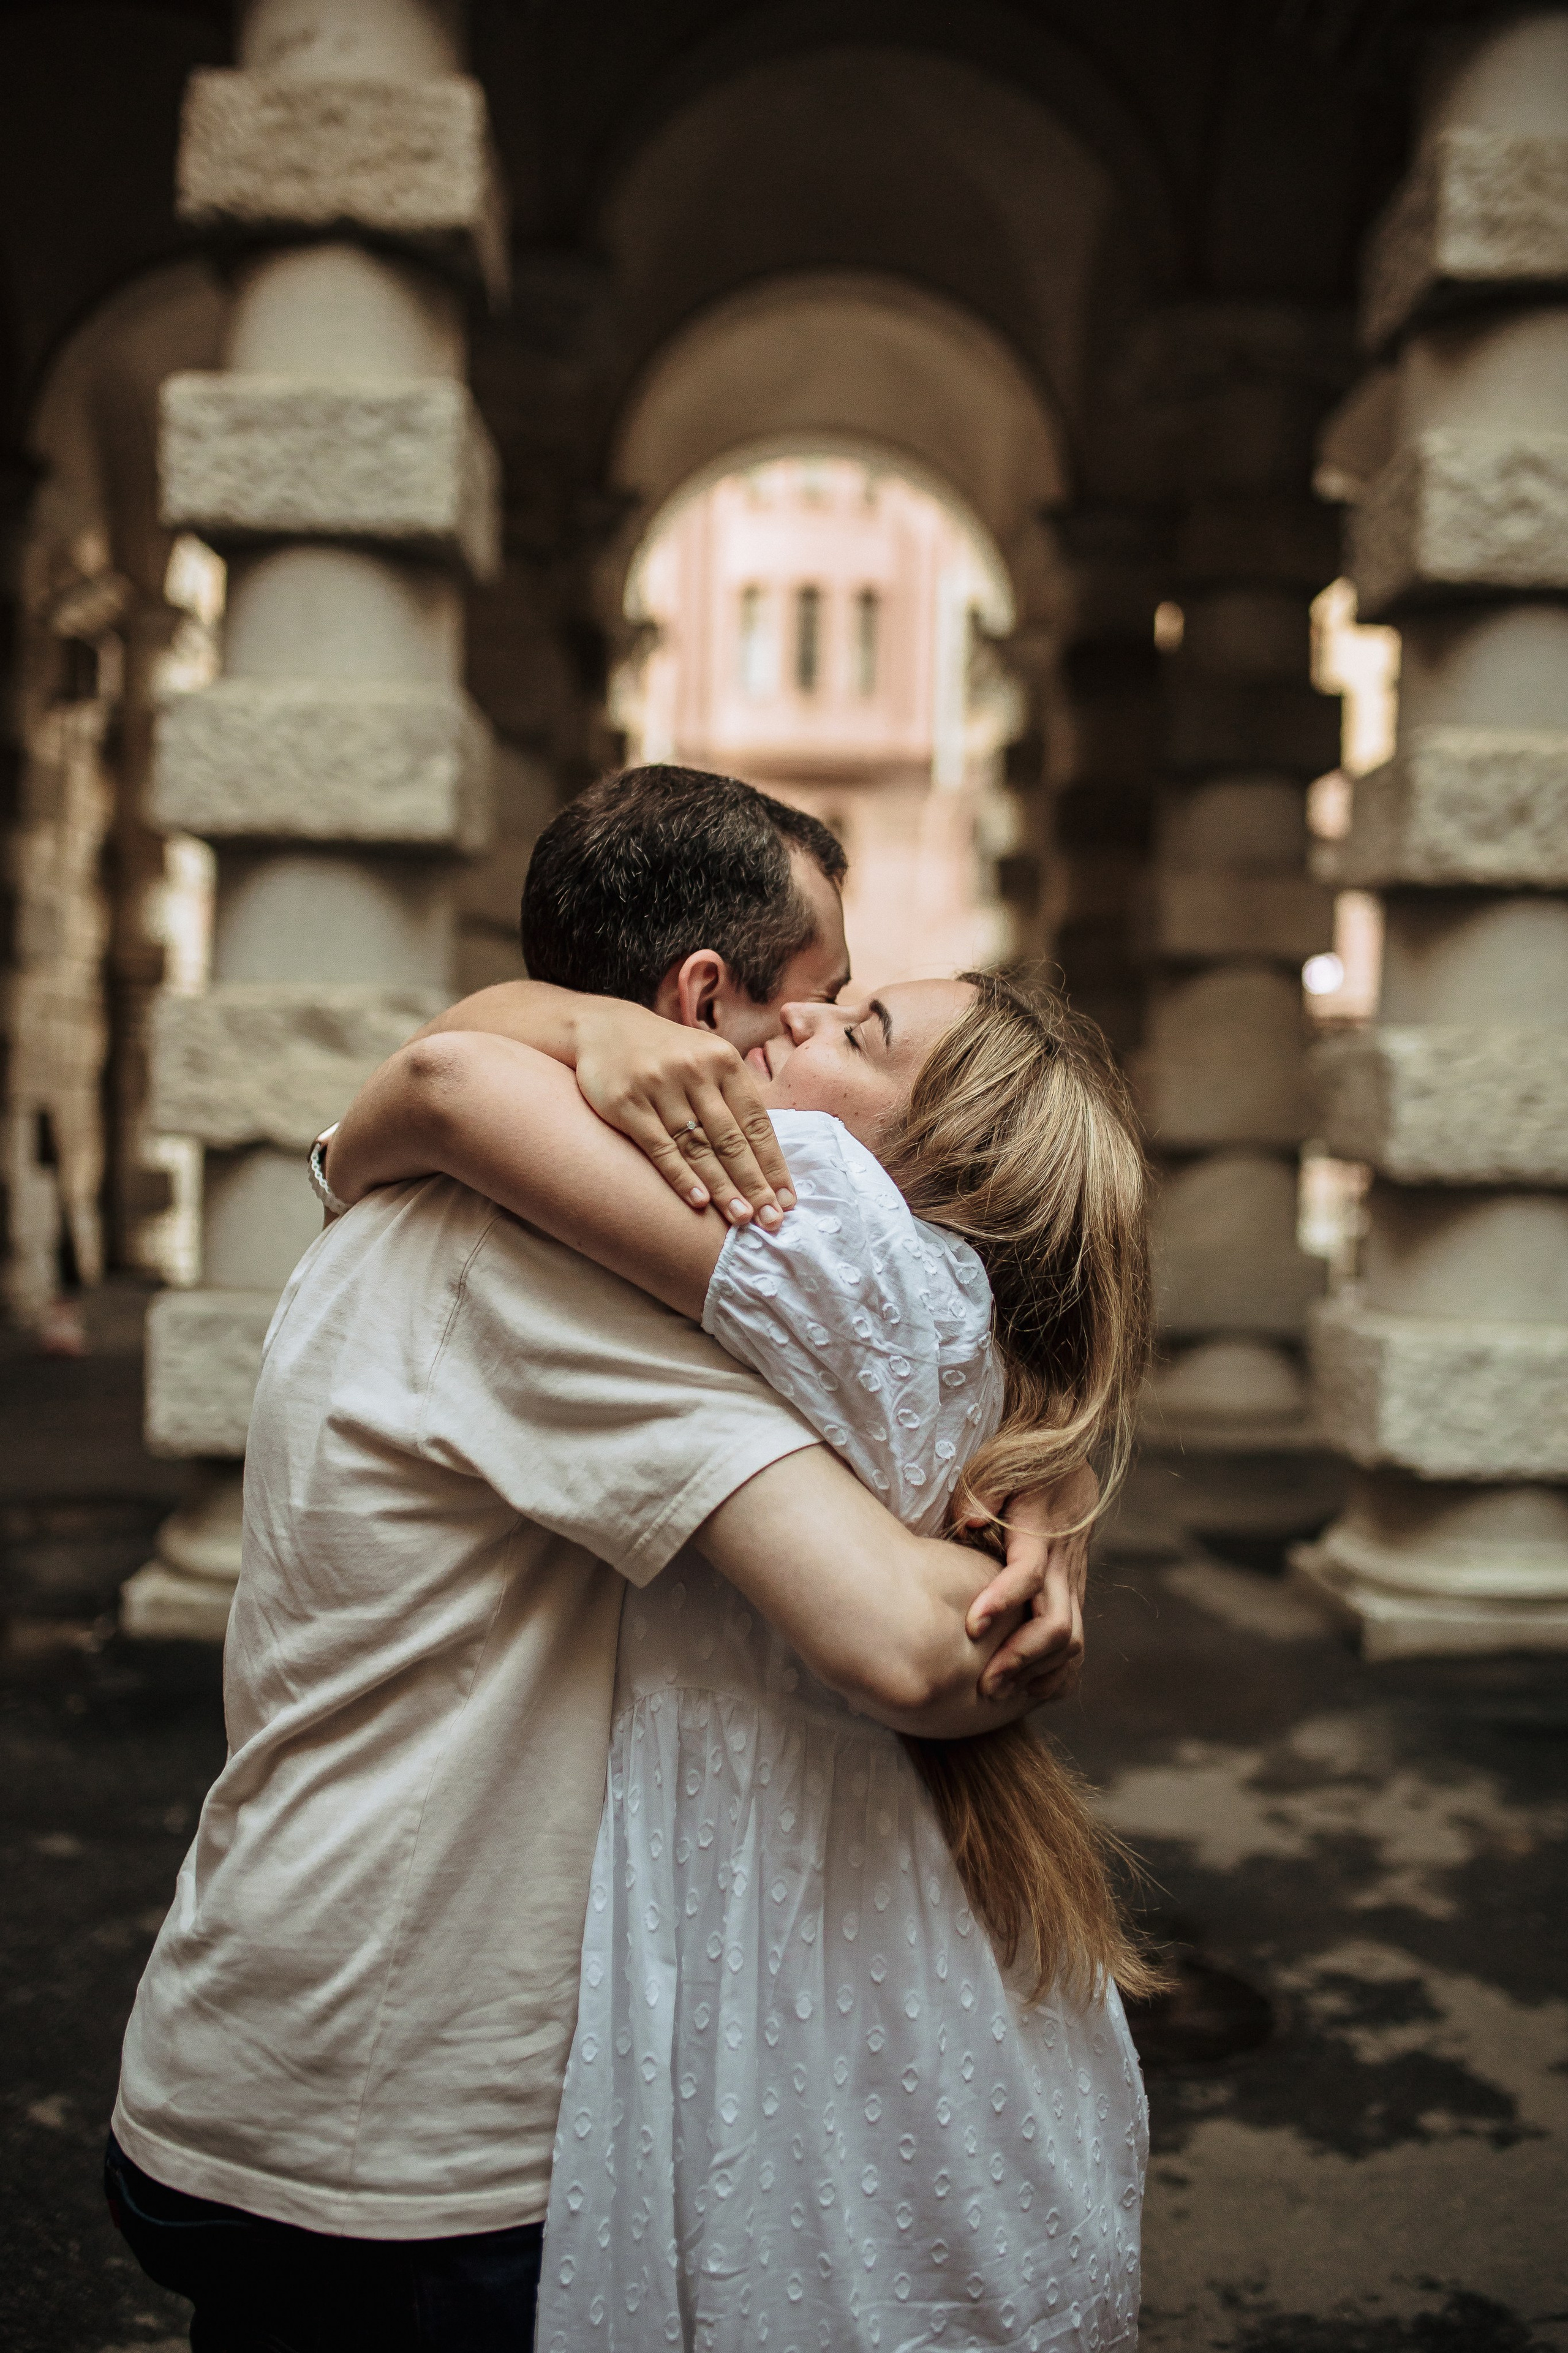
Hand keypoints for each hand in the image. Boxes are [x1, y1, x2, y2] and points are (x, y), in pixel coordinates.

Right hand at [571, 999, 795, 1227]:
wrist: (603, 1028)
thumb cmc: (666, 1054)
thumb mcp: (706, 1061)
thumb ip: (733, 1098)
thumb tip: (766, 1156)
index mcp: (724, 1061)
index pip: (757, 1122)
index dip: (773, 1163)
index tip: (786, 1199)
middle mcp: (696, 1070)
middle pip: (732, 1139)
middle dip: (755, 1183)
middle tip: (771, 1220)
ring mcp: (660, 1085)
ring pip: (699, 1147)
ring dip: (723, 1187)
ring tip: (742, 1218)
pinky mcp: (627, 1102)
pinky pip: (660, 1146)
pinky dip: (681, 1176)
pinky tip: (699, 1200)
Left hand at [962, 1466, 1095, 1703]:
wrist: (1068, 1467)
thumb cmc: (1021, 1467)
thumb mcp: (997, 1467)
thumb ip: (981, 1492)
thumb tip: (968, 1520)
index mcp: (1040, 1534)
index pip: (1027, 1575)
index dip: (1001, 1601)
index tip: (971, 1626)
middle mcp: (1062, 1566)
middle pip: (1056, 1625)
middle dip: (1021, 1659)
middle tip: (984, 1685)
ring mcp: (1072, 1584)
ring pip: (1073, 1641)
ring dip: (1038, 1673)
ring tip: (997, 1692)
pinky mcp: (1072, 1597)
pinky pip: (1077, 1644)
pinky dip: (1059, 1674)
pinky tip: (1028, 1690)